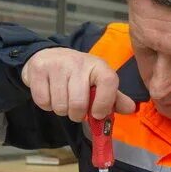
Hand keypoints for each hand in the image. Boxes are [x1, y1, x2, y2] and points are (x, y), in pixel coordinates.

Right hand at [21, 48, 135, 121]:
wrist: (50, 57)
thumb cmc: (79, 75)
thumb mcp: (99, 83)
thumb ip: (114, 98)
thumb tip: (131, 108)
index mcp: (99, 66)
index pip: (109, 83)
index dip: (104, 103)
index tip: (98, 114)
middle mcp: (79, 62)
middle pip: (78, 103)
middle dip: (77, 114)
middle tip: (76, 110)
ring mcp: (57, 64)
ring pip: (60, 106)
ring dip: (61, 110)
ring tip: (63, 99)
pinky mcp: (39, 69)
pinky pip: (43, 101)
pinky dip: (46, 105)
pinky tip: (50, 94)